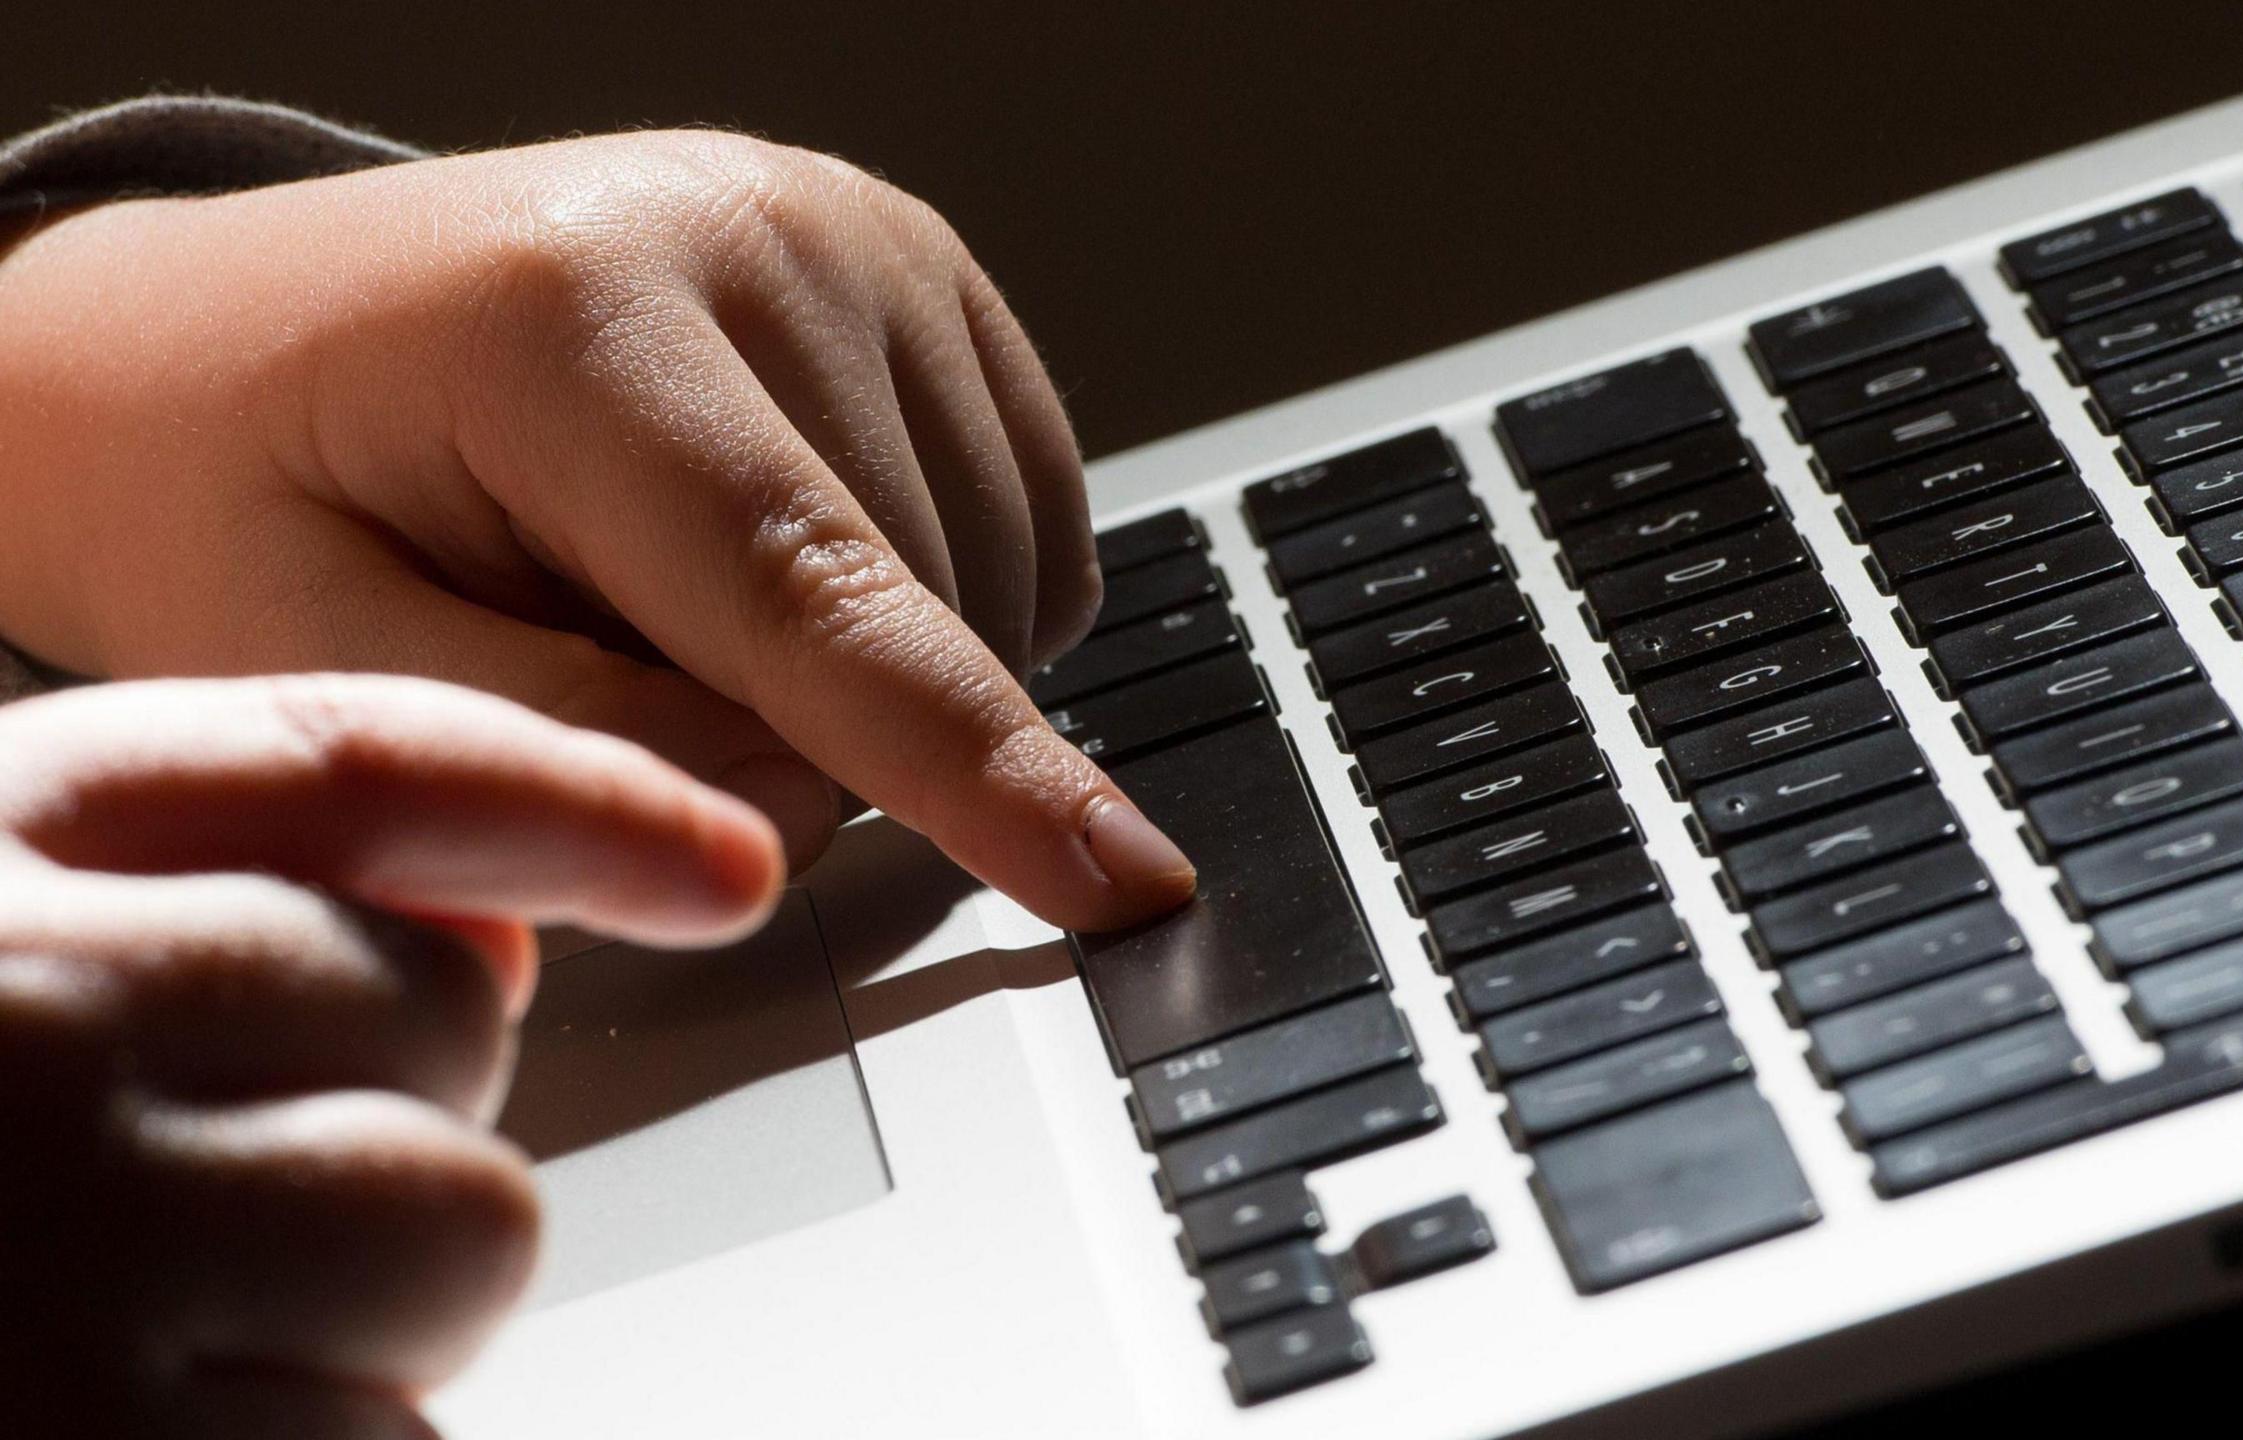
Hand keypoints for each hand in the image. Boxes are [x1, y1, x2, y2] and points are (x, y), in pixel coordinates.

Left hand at [0, 130, 1191, 928]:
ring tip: (673, 604)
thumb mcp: (311, 656)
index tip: (1117, 880)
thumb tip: (797, 811)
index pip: (816, 596)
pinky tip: (788, 573)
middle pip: (916, 609)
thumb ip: (561, 744)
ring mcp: (858, 234)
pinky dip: (949, 601)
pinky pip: (1031, 516)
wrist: (214, 340)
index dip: (971, 764)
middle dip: (806, 732)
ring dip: (880, 671)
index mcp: (575, 319)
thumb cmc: (233, 495)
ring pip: (997, 573)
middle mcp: (755, 230)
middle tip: (604, 676)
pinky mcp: (921, 267)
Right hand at [0, 673, 782, 1436]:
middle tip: (197, 1224)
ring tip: (148, 1356)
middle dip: (389, 1124)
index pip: (351, 761)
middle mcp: (20, 1022)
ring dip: (371, 1318)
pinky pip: (391, 1434)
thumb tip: (503, 932)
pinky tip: (146, 1436)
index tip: (723, 859)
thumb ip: (191, 904)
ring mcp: (72, 1251)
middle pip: (444, 1012)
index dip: (572, 797)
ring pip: (465, 1226)